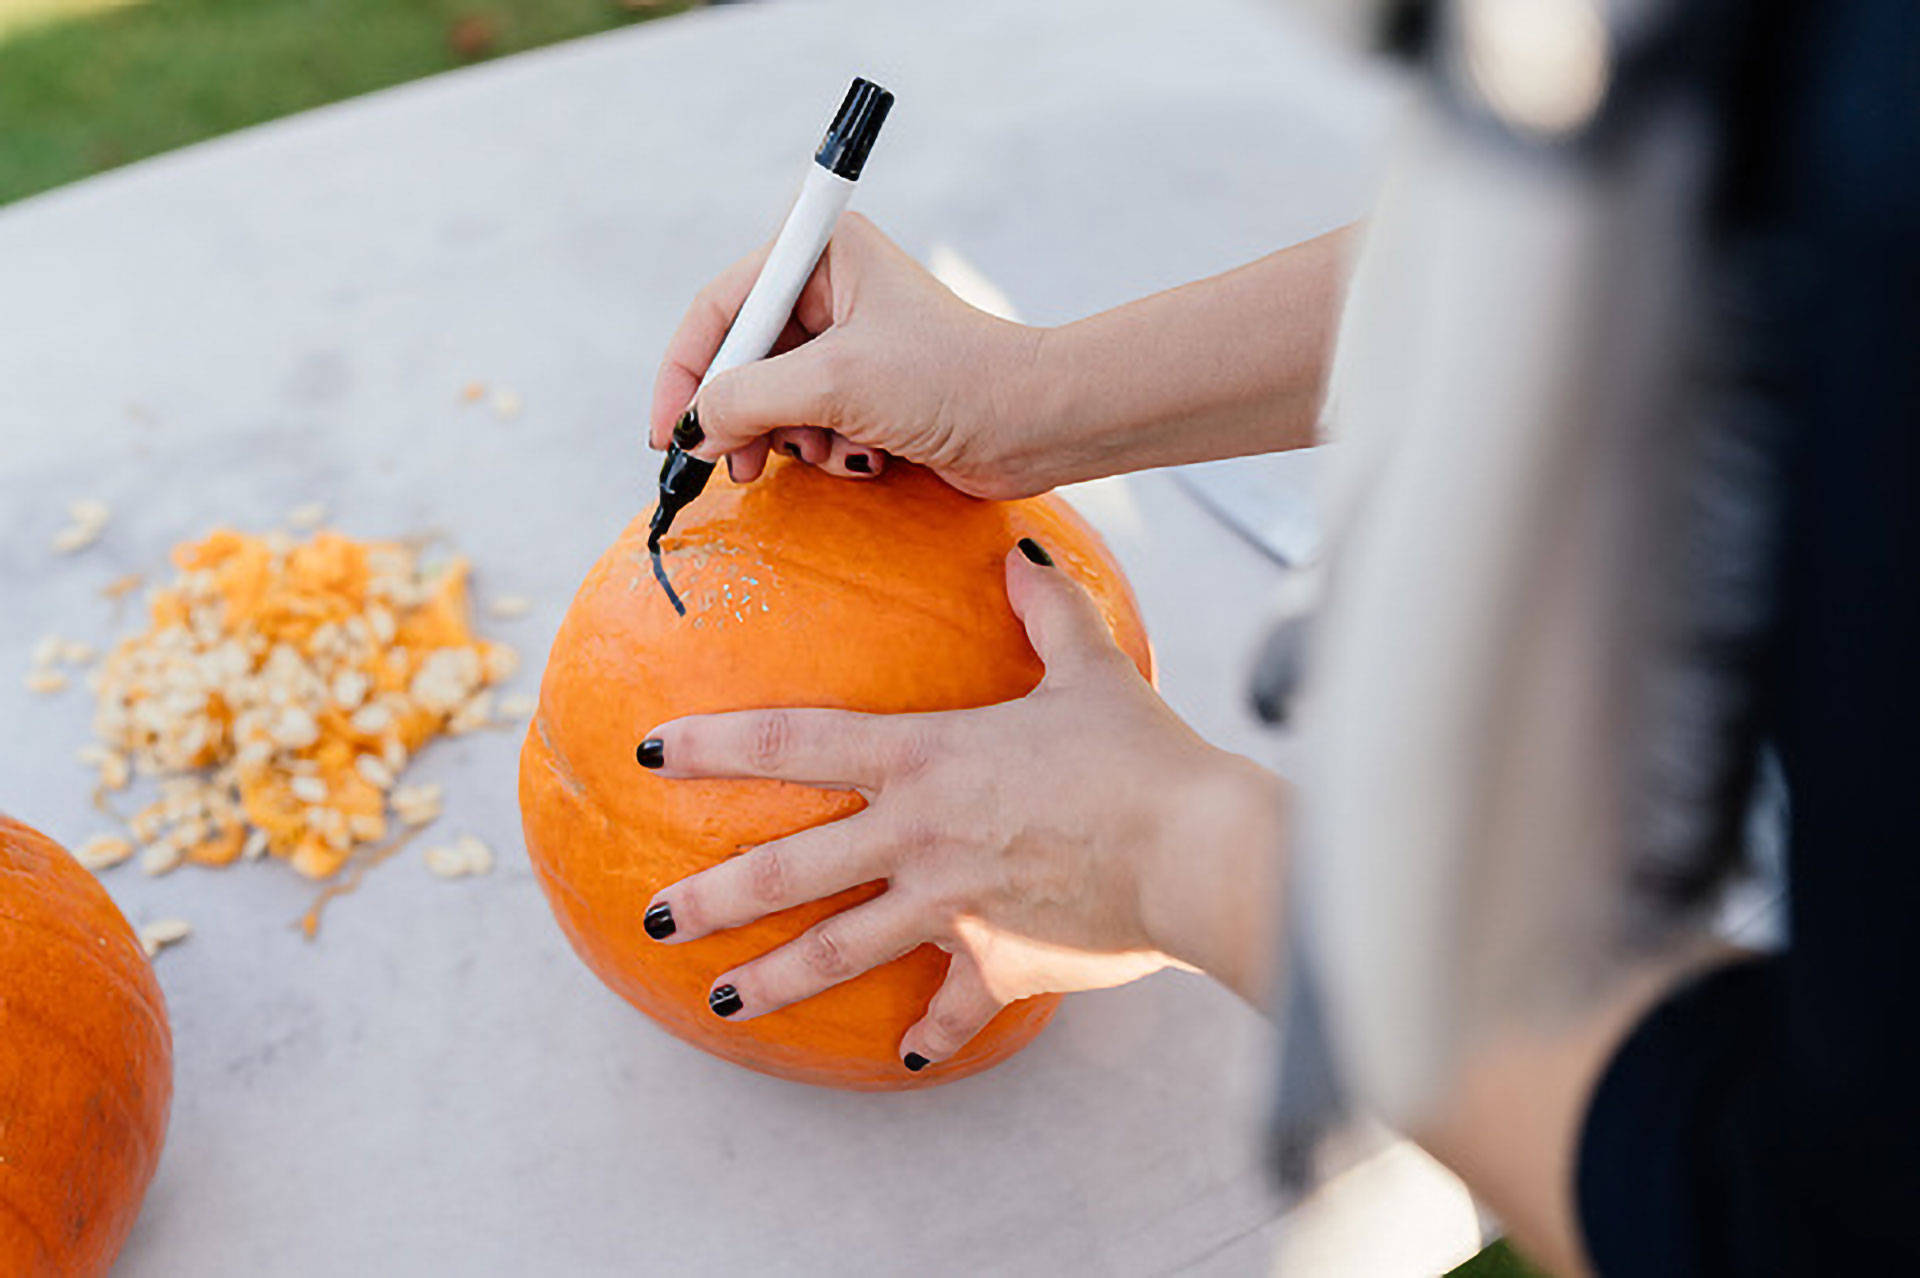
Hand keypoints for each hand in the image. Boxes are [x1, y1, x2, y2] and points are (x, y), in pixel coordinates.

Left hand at [638, 544, 1285, 1066]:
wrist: (1195, 851)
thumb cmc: (1141, 756)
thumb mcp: (1091, 668)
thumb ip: (1049, 610)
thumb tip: (1026, 554)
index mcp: (926, 759)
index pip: (794, 744)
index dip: (715, 744)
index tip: (651, 751)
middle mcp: (918, 837)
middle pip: (788, 870)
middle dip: (711, 898)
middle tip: (656, 919)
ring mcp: (951, 908)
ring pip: (840, 952)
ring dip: (775, 980)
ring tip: (723, 1004)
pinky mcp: (998, 963)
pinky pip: (952, 1007)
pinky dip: (929, 1035)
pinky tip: (905, 1057)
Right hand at [649, 213, 1046, 497]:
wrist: (1036, 425)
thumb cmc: (951, 380)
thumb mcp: (834, 383)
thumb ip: (748, 398)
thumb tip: (692, 429)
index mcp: (823, 253)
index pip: (723, 307)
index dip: (688, 371)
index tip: (668, 433)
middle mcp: (832, 289)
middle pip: (743, 358)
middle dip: (741, 416)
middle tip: (733, 467)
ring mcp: (850, 344)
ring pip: (775, 399)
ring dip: (791, 438)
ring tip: (826, 453)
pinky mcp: (869, 392)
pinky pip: (812, 424)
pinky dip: (827, 448)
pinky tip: (865, 456)